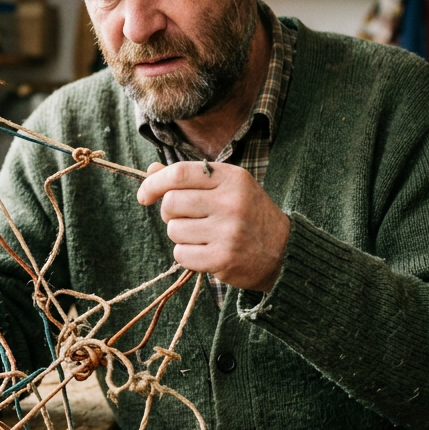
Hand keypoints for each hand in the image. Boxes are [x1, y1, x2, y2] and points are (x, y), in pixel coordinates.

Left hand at [136, 161, 290, 293]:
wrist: (283, 252)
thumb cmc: (248, 216)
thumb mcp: (227, 188)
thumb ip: (190, 178)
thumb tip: (151, 171)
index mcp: (231, 178)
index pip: (178, 174)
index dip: (153, 184)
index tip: (144, 195)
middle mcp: (230, 202)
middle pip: (171, 203)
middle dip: (169, 214)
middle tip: (186, 219)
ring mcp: (227, 231)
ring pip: (174, 230)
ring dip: (181, 236)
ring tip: (203, 236)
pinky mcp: (223, 258)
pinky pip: (181, 254)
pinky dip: (187, 255)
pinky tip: (206, 252)